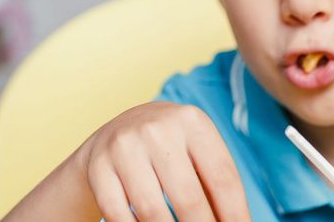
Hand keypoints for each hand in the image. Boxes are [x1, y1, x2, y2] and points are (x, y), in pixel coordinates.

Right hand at [74, 101, 249, 221]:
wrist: (116, 132)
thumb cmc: (170, 150)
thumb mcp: (196, 152)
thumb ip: (216, 184)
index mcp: (192, 121)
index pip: (223, 180)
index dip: (235, 216)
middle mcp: (157, 128)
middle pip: (190, 200)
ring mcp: (124, 145)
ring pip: (153, 211)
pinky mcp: (98, 165)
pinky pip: (118, 214)